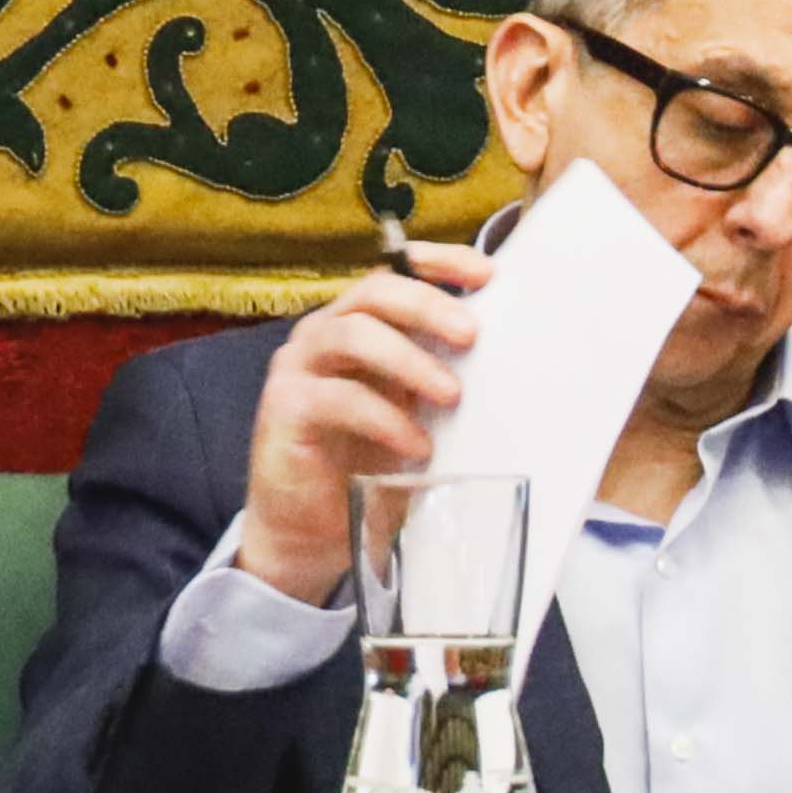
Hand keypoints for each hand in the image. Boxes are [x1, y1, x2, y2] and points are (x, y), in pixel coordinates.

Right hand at [231, 242, 491, 607]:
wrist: (310, 529)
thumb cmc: (366, 463)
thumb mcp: (411, 411)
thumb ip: (436, 378)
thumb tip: (505, 364)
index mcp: (358, 323)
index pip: (395, 271)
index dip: (440, 262)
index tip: (486, 275)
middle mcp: (324, 334)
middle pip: (375, 291)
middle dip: (427, 305)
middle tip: (470, 334)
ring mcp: (300, 367)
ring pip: (353, 334)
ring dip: (409, 360)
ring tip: (450, 395)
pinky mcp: (286, 408)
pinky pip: (339, 398)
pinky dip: (385, 419)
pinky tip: (416, 446)